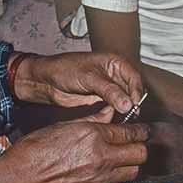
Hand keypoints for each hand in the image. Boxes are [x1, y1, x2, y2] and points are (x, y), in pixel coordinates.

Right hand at [4, 107, 149, 182]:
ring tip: (122, 161)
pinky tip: (109, 177)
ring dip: (131, 166)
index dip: (141, 130)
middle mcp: (102, 158)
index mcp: (94, 136)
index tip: (142, 131)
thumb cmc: (36, 150)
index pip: (132, 133)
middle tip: (134, 145)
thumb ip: (93, 120)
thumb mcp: (64, 126)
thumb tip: (109, 113)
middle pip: (141, 154)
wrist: (21, 180)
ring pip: (134, 173)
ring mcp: (100, 180)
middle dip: (140, 148)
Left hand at [12, 52, 144, 116]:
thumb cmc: (64, 69)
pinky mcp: (101, 99)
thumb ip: (109, 91)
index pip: (134, 78)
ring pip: (124, 100)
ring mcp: (108, 87)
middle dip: (132, 102)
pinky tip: (115, 120)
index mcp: (115, 63)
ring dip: (125, 110)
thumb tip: (128, 104)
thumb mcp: (89, 78)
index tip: (134, 106)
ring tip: (124, 120)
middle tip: (131, 116)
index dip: (137, 92)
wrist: (46, 80)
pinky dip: (116, 114)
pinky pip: (114, 107)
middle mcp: (114, 74)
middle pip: (132, 90)